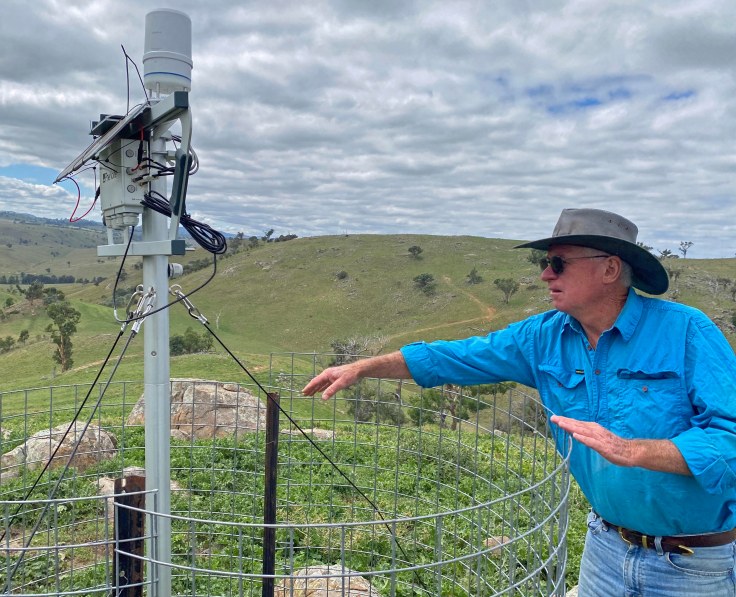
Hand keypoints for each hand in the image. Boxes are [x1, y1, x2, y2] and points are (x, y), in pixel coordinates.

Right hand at [301, 364, 360, 400]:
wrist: (358, 370)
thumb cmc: (350, 375)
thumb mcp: (340, 384)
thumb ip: (331, 390)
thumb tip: (323, 398)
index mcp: (327, 374)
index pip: (315, 381)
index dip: (309, 387)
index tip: (303, 392)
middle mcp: (327, 374)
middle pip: (317, 382)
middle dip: (310, 389)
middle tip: (304, 395)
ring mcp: (331, 376)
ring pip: (321, 384)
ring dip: (315, 389)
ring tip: (310, 394)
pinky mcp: (335, 378)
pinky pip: (326, 384)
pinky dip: (322, 388)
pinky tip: (319, 391)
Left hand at [550, 415, 689, 474]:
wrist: (631, 452)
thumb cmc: (613, 445)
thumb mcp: (598, 438)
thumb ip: (587, 434)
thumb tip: (573, 431)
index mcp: (593, 429)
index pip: (577, 423)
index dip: (566, 420)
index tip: (554, 418)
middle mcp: (595, 431)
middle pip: (578, 425)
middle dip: (565, 422)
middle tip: (553, 418)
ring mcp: (599, 438)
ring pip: (583, 431)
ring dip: (571, 427)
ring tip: (561, 424)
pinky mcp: (604, 447)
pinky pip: (592, 442)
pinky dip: (583, 438)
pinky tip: (575, 435)